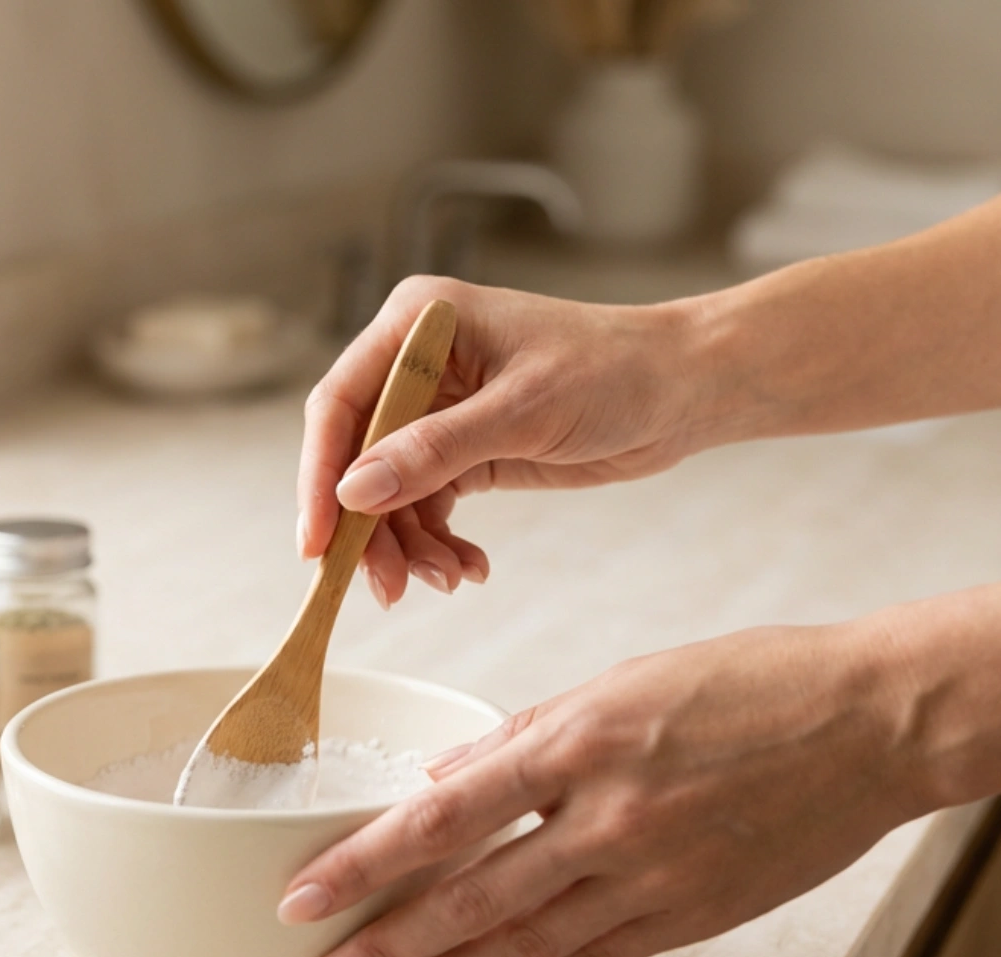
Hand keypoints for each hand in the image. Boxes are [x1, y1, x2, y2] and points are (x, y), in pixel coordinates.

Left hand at [276, 622, 935, 956]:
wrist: (878, 723)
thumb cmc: (750, 683)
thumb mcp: (625, 680)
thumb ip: (526, 734)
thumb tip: (440, 781)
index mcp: (581, 739)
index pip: (441, 817)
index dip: (363, 864)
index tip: (302, 895)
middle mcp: (607, 818)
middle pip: (467, 900)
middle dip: (382, 946)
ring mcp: (652, 877)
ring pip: (521, 947)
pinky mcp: (691, 916)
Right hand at [298, 275, 730, 605]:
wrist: (684, 389)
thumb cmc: (615, 371)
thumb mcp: (523, 411)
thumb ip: (435, 451)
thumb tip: (355, 492)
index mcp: (418, 324)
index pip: (341, 404)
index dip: (320, 477)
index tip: (316, 544)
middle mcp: (417, 364)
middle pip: (358, 459)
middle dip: (371, 529)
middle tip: (388, 587)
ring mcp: (439, 409)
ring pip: (390, 493)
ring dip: (410, 546)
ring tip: (447, 580)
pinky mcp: (465, 449)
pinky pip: (427, 506)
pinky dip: (440, 544)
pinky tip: (467, 568)